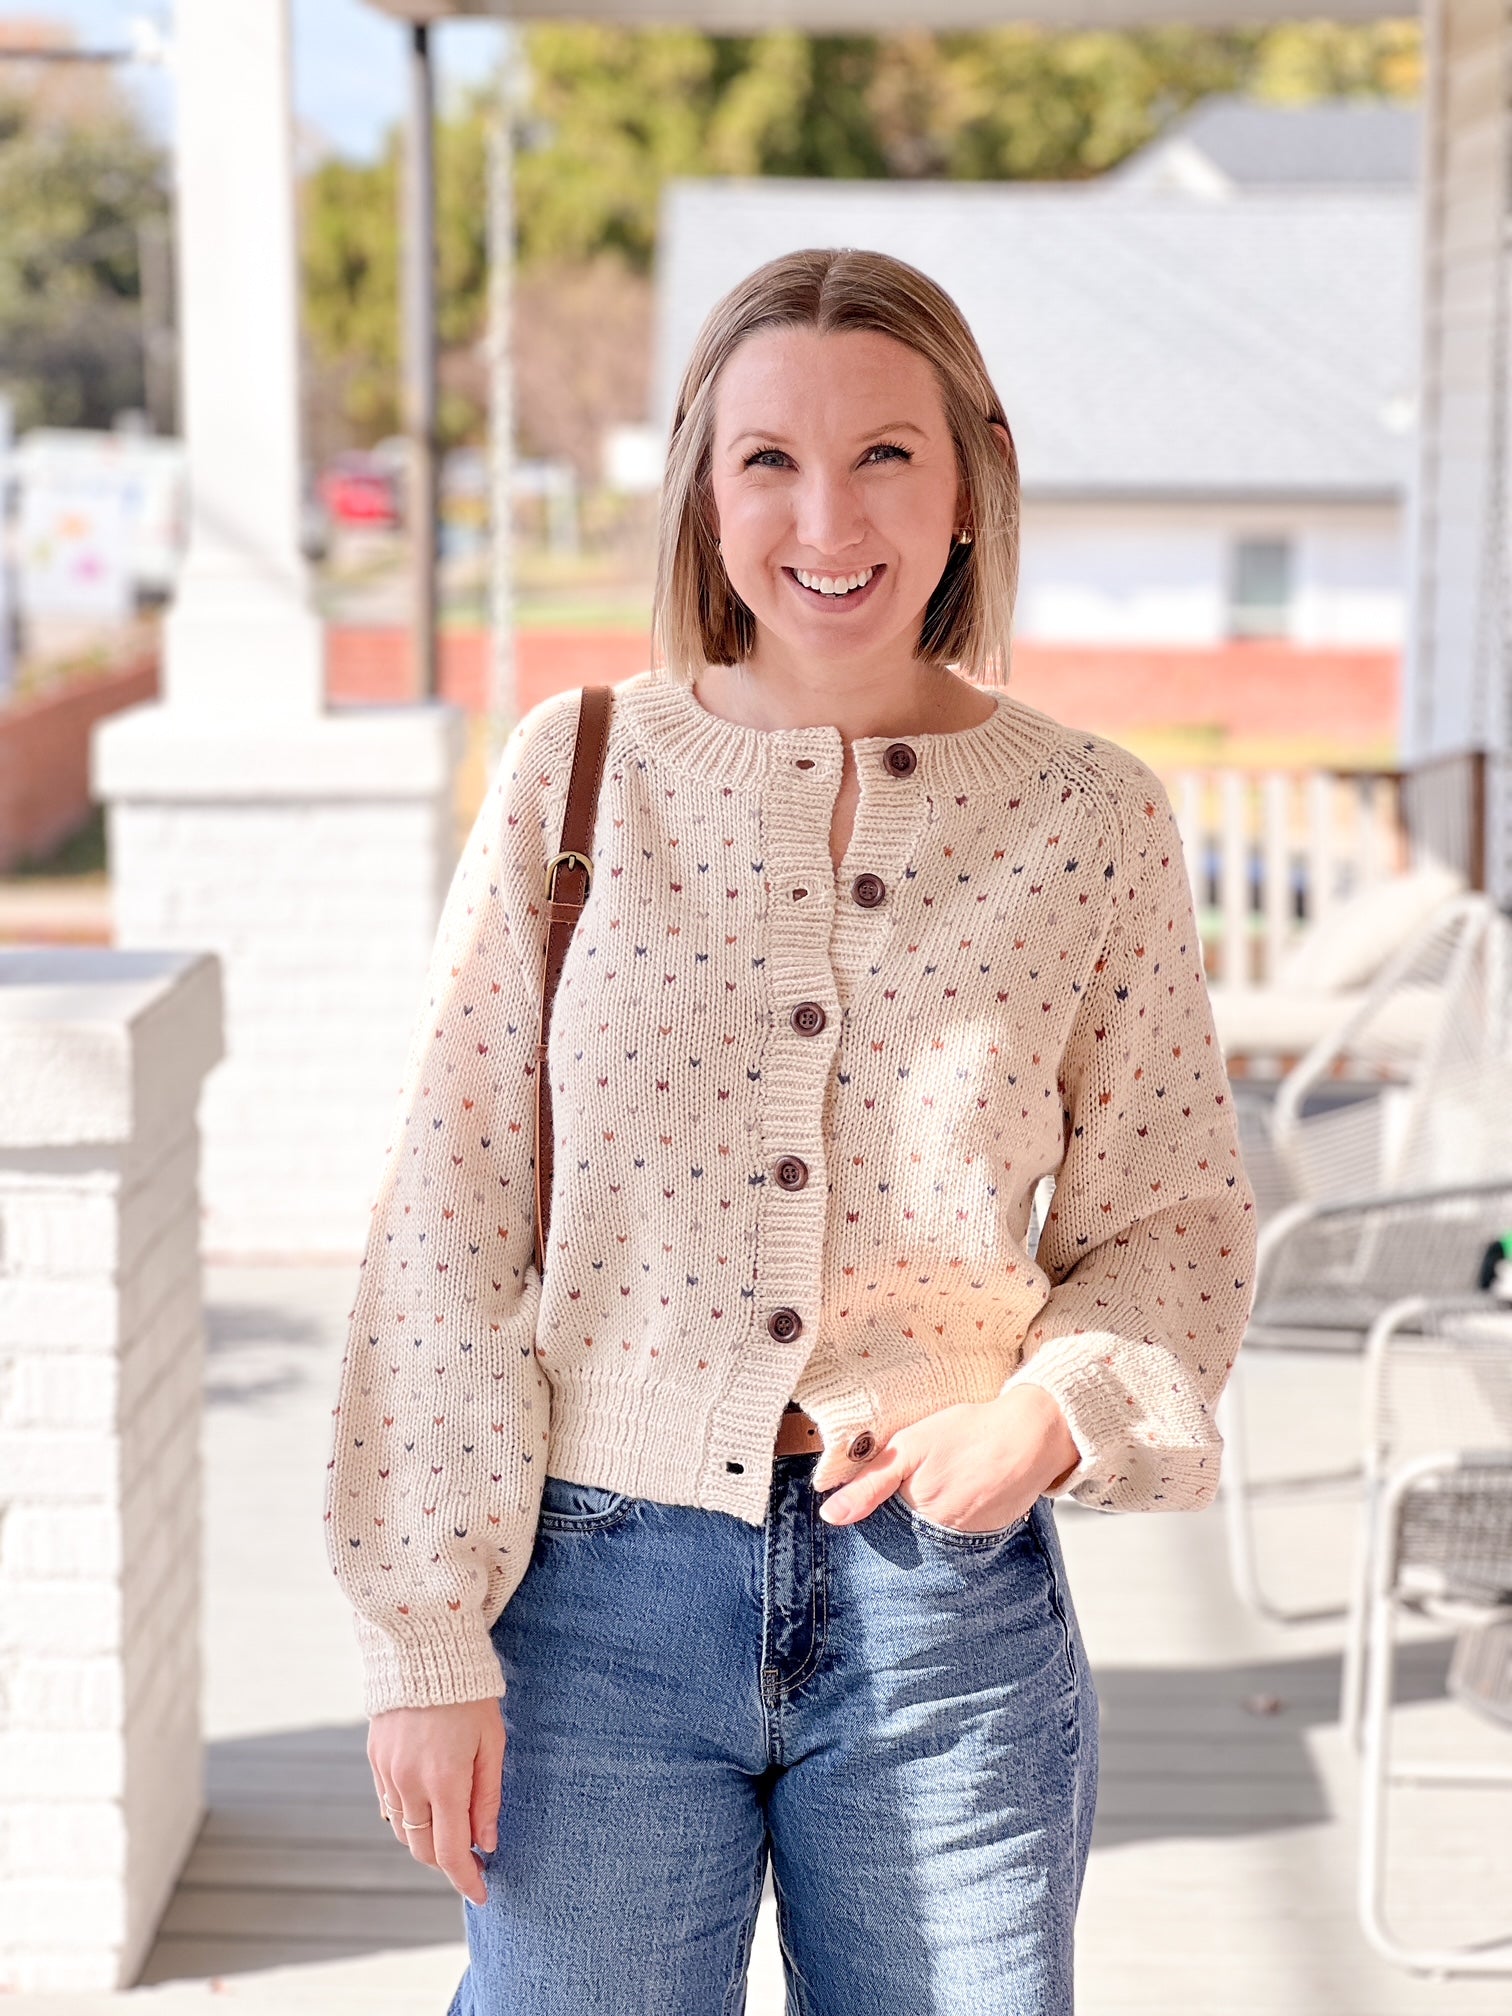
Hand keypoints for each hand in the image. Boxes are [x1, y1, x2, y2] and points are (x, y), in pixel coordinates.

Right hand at [369, 1698, 505, 1906]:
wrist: (424, 1649)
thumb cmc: (470, 1695)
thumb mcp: (492, 1742)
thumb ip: (488, 1797)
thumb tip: (486, 1843)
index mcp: (443, 1781)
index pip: (451, 1852)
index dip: (466, 1880)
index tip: (482, 1894)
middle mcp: (409, 1783)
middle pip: (423, 1849)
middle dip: (447, 1861)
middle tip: (472, 1855)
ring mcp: (387, 1772)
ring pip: (403, 1831)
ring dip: (426, 1839)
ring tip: (452, 1825)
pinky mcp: (374, 1759)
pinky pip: (389, 1805)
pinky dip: (409, 1815)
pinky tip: (428, 1802)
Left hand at [817, 1387, 1080, 1531]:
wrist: (1033, 1434)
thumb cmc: (970, 1433)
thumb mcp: (911, 1446)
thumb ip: (869, 1483)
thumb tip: (830, 1517)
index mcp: (917, 1516)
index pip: (881, 1525)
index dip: (880, 1504)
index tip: (890, 1484)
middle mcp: (942, 1538)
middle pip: (908, 1530)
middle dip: (906, 1509)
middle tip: (928, 1473)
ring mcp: (969, 1539)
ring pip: (935, 1531)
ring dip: (933, 1512)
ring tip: (947, 1477)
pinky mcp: (990, 1534)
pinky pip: (962, 1530)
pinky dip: (959, 1512)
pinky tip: (965, 1485)